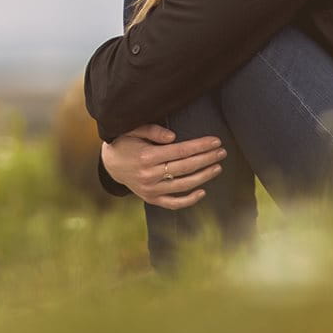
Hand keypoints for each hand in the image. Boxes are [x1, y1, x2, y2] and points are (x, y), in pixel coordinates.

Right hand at [100, 124, 227, 208]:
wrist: (110, 164)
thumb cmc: (125, 142)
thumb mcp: (133, 129)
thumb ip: (152, 130)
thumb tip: (174, 137)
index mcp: (146, 156)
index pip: (181, 151)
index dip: (200, 146)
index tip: (216, 141)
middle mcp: (149, 175)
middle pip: (186, 167)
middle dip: (207, 158)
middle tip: (222, 152)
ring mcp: (150, 190)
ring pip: (183, 185)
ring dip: (204, 176)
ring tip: (218, 167)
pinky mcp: (151, 199)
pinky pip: (173, 203)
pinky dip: (189, 200)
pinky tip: (202, 191)